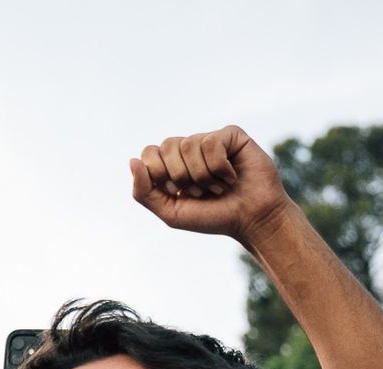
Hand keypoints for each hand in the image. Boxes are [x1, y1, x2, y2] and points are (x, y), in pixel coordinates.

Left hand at [130, 126, 292, 247]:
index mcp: (172, 164)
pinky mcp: (231, 135)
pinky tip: (232, 176)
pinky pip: (212, 142)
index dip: (159, 174)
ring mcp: (210, 140)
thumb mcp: (171, 212)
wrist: (251, 219)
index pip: (149, 153)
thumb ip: (144, 192)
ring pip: (189, 144)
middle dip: (180, 176)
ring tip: (217, 186)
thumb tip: (132, 161)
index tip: (178, 192)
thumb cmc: (212, 217)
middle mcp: (189, 149)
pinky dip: (219, 167)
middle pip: (166, 146)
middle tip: (200, 191)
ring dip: (202, 175)